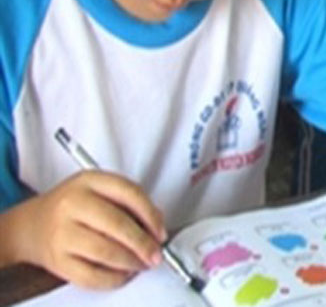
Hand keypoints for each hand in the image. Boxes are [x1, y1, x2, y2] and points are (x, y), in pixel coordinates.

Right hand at [21, 171, 165, 288]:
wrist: (31, 225)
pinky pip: (91, 276)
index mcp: (89, 181)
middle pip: (117, 224)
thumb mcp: (99, 190)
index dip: (151, 215)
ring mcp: (61, 233)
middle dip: (143, 243)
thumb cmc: (73, 207)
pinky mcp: (57, 261)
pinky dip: (114, 278)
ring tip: (142, 263)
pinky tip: (123, 274)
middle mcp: (72, 204)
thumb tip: (156, 226)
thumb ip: (130, 202)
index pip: (129, 193)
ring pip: (106, 252)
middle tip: (156, 253)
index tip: (161, 231)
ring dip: (131, 262)